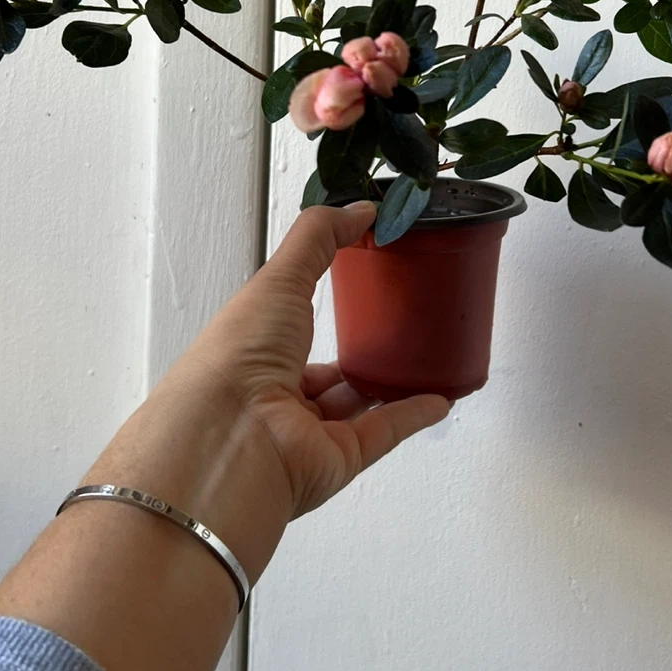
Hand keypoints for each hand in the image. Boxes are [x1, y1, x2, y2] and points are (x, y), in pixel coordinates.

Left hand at [181, 202, 450, 519]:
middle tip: (394, 328)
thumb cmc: (238, 355)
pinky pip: (383, 435)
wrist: (231, 439)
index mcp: (252, 352)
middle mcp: (275, 396)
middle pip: (322, 376)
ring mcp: (308, 433)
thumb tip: (360, 209)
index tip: (354, 286)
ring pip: (355, 407)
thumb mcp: (278, 277)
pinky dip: (412, 416)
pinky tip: (440, 397)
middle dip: (352, 357)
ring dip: (387, 386)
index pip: (287, 332)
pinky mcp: (339, 461)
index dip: (312, 310)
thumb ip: (318, 238)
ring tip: (424, 359)